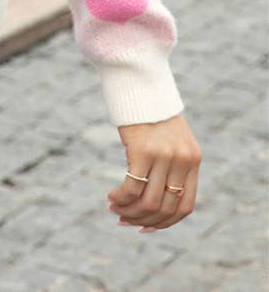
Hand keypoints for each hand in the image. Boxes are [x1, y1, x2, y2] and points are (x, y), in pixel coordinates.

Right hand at [107, 114, 200, 232]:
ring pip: (148, 203)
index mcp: (193, 159)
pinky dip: (120, 198)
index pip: (185, 207)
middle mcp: (182, 160)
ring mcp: (164, 156)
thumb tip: (156, 193)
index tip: (145, 227)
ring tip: (114, 209)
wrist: (139, 77)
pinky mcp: (142, 150)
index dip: (165, 223)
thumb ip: (171, 162)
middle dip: (142, 220)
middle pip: (165, 209)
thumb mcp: (169, 136)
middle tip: (123, 220)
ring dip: (129, 212)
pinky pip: (132, 188)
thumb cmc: (149, 107)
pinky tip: (111, 197)